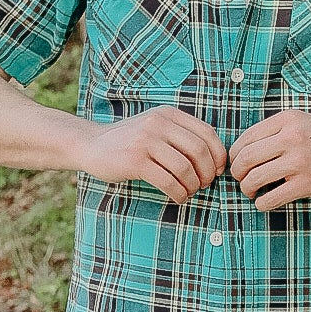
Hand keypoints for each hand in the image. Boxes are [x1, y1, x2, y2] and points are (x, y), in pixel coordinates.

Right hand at [78, 106, 226, 202]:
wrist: (92, 145)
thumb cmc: (130, 141)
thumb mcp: (156, 128)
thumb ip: (181, 136)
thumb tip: (216, 160)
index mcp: (168, 114)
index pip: (207, 133)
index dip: (219, 155)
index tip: (218, 171)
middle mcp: (158, 123)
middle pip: (199, 151)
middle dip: (207, 173)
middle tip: (204, 185)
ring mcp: (145, 141)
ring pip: (185, 168)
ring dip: (193, 185)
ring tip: (189, 192)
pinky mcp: (135, 161)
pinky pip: (168, 181)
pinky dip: (179, 193)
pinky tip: (178, 197)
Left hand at [228, 111, 310, 210]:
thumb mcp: (299, 121)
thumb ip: (273, 130)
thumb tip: (241, 150)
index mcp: (287, 120)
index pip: (246, 138)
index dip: (234, 154)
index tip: (237, 163)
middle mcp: (292, 138)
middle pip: (246, 159)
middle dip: (237, 172)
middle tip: (240, 178)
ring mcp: (299, 162)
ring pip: (254, 179)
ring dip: (246, 188)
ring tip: (251, 190)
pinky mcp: (306, 184)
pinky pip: (271, 198)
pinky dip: (261, 203)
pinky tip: (264, 201)